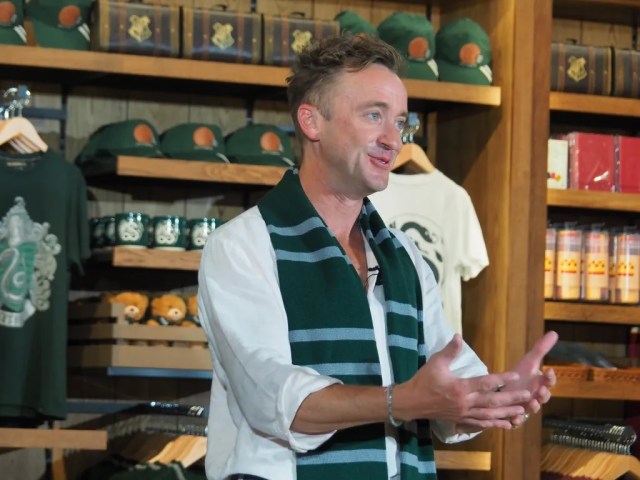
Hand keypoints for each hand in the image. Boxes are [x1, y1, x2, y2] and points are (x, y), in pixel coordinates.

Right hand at [395, 334, 531, 429]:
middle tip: (527, 395)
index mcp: (460, 388)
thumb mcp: (435, 363)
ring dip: (507, 412)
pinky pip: (481, 423)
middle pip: (492, 401)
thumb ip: (449, 350)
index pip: (485, 383)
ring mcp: (464, 413)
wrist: (412, 402)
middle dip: (511, 398)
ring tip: (522, 410)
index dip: (501, 379)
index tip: (516, 376)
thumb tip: (458, 335)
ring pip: (490, 414)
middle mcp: (465, 402)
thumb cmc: (423, 381)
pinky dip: (495, 424)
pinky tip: (506, 424)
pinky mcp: (462, 420)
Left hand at [506, 330, 558, 418]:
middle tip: (541, 390)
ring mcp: (527, 406)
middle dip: (544, 394)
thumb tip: (554, 333)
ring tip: (532, 403)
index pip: (549, 381)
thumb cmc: (520, 375)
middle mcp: (536, 396)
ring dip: (534, 407)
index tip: (549, 370)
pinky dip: (517, 421)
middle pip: (544, 397)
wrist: (504, 388)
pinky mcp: (516, 414)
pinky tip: (514, 420)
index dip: (550, 377)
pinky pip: (518, 420)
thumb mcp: (529, 361)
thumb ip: (541, 349)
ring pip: (533, 409)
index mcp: (539, 383)